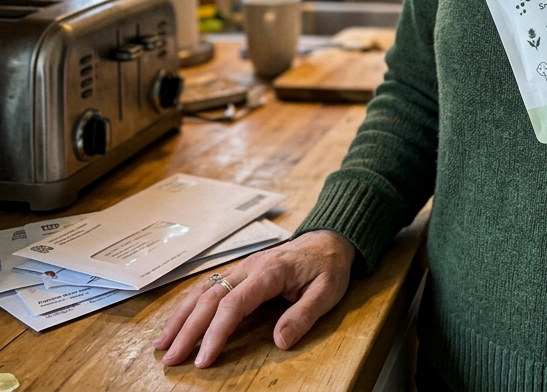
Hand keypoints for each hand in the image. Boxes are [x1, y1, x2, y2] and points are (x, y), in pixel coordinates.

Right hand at [154, 230, 356, 367]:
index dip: (216, 333)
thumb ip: (304, 315)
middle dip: (188, 329)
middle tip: (171, 359)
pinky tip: (179, 322)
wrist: (330, 239)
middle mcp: (251, 267)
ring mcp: (243, 267)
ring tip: (162, 344)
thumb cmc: (328, 266)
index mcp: (271, 271)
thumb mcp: (327, 291)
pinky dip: (190, 305)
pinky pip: (210, 287)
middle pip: (212, 297)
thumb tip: (279, 341)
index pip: (235, 303)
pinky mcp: (241, 271)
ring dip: (182, 316)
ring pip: (205, 290)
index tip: (203, 361)